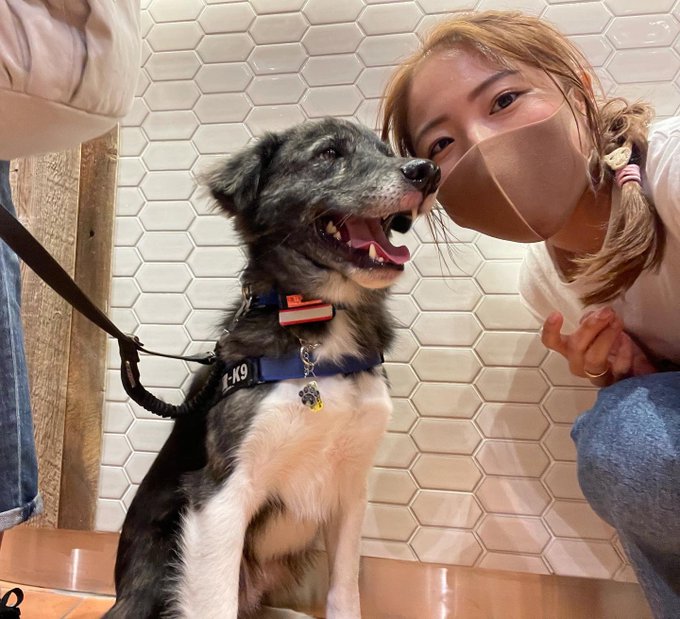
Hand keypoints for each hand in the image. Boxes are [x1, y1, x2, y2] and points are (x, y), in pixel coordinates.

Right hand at [541, 307, 655, 382]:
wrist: (639, 367)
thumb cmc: (615, 344)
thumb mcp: (601, 328)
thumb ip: (593, 321)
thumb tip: (596, 315)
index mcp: (570, 350)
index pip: (552, 342)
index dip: (550, 330)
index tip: (556, 314)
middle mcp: (579, 365)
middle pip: (575, 348)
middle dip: (590, 327)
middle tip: (607, 312)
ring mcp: (597, 376)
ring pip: (593, 360)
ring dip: (605, 338)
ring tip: (617, 322)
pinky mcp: (617, 382)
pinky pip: (618, 367)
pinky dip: (623, 351)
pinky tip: (627, 339)